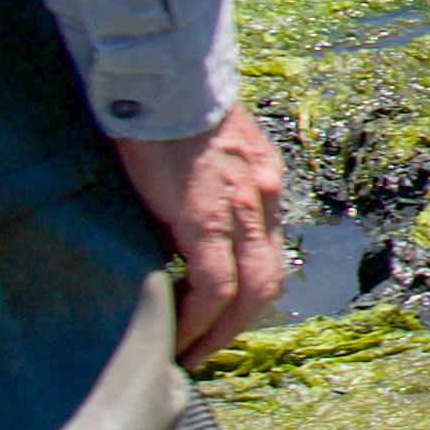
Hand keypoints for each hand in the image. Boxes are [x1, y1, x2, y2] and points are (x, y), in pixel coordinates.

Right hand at [116, 108, 293, 367]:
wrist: (160, 75)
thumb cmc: (164, 106)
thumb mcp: (200, 152)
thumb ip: (201, 192)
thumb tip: (173, 238)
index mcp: (262, 177)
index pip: (267, 249)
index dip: (247, 291)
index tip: (220, 317)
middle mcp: (264, 195)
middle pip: (269, 279)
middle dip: (240, 323)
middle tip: (208, 350)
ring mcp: (242, 207)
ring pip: (251, 290)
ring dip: (222, 330)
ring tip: (192, 354)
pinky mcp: (207, 216)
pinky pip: (214, 284)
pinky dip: (200, 317)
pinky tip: (180, 337)